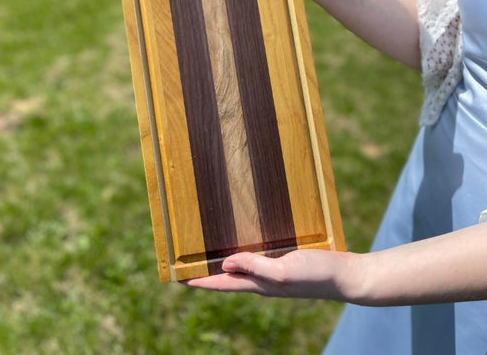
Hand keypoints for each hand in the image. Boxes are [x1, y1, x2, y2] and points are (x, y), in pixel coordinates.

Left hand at [184, 248, 354, 300]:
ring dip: (225, 261)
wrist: (347, 275)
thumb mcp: (284, 271)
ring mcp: (276, 272)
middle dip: (208, 272)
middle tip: (188, 261)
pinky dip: (247, 252)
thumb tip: (225, 262)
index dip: (199, 281)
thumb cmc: (317, 274)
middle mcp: (264, 280)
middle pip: (228, 277)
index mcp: (260, 284)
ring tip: (210, 250)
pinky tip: (247, 241)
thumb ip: (256, 267)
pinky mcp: (287, 262)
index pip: (222, 284)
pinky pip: (260, 257)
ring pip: (243, 266)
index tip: (177, 277)